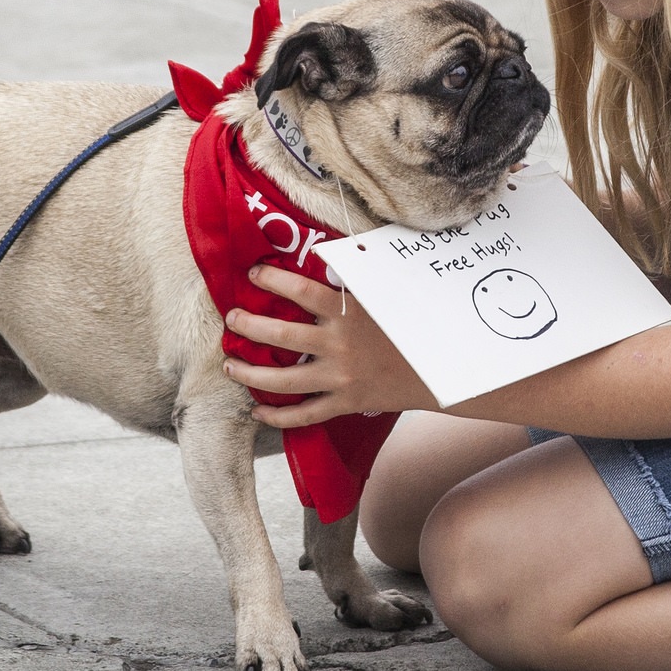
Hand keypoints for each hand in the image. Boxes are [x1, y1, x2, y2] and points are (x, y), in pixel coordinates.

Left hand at [223, 267, 439, 426]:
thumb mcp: (386, 294)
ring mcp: (340, 377)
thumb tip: (328, 255)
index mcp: (348, 311)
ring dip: (250, 372)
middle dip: (248, 324)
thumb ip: (357, 279)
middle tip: (232, 318)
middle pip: (280, 334)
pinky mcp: (345, 403)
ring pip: (283, 379)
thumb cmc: (411, 324)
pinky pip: (303, 415)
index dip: (272, 279)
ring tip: (231, 364)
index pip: (300, 289)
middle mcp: (338, 344)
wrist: (439, 369)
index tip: (253, 273)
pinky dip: (277, 416)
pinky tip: (257, 410)